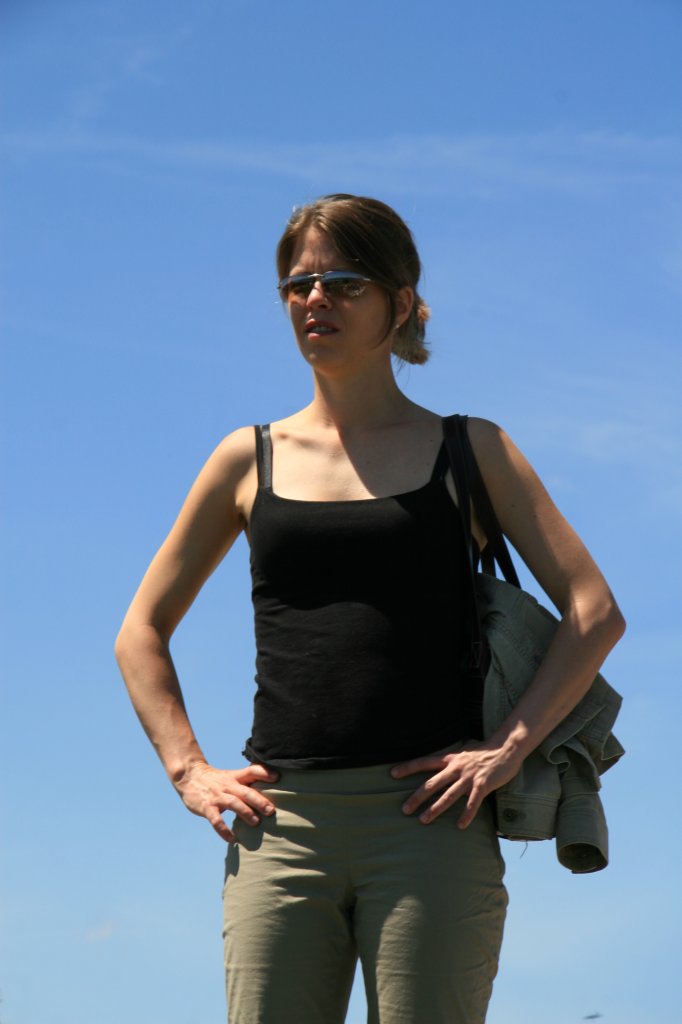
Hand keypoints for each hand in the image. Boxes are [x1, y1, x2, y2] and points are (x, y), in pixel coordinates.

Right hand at [174, 761, 278, 841]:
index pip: (252, 771)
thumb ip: (247, 781)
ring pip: (233, 803)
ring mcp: (217, 796)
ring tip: (256, 823)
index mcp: (235, 777)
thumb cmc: (215, 779)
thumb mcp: (231, 776)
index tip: (277, 778)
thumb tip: (270, 789)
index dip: (264, 773)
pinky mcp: (206, 807)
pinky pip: (216, 820)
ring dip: (245, 813)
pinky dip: (223, 830)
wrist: (189, 776)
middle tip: (271, 811)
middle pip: (246, 791)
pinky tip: (231, 839)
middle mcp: (227, 785)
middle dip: (259, 801)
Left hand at [390, 742, 521, 828]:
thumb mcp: (463, 749)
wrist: (505, 748)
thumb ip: (452, 757)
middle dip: (417, 797)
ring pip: (448, 795)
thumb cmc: (484, 750)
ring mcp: (468, 777)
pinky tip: (460, 825)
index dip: (408, 768)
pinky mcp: (482, 785)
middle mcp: (456, 768)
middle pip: (432, 784)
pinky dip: (466, 814)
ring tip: (423, 820)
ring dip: (435, 809)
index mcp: (450, 758)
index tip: (392, 773)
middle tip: (405, 810)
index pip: (424, 762)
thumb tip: (441, 760)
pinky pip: (472, 802)